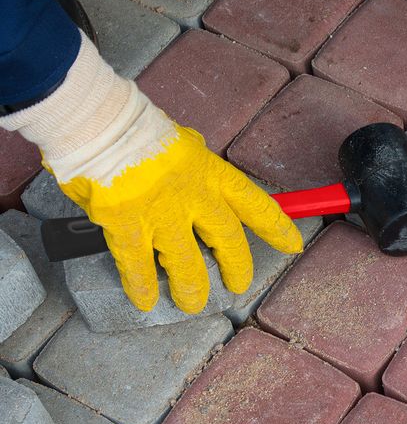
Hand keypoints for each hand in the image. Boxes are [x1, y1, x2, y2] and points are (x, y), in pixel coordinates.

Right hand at [4, 34, 301, 312]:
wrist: (96, 120)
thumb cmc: (134, 127)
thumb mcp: (181, 142)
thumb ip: (193, 166)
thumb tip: (198, 177)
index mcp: (209, 171)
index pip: (254, 203)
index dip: (277, 227)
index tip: (292, 244)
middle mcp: (193, 195)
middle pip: (227, 239)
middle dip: (236, 267)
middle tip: (238, 285)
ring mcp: (160, 213)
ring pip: (186, 262)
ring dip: (191, 287)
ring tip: (192, 303)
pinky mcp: (127, 225)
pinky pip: (138, 265)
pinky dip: (142, 286)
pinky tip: (145, 300)